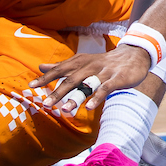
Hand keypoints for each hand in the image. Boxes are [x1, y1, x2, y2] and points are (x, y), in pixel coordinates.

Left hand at [30, 45, 152, 112]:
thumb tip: (40, 67)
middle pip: (71, 79)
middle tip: (45, 104)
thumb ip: (62, 66)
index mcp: (80, 62)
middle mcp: (90, 66)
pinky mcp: (117, 78)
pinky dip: (97, 98)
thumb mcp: (82, 62)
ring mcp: (104, 72)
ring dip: (75, 97)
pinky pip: (106, 89)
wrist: (134, 54)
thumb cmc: (104, 62)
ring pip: (87, 85)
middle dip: (58, 92)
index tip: (31, 86)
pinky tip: (89, 108)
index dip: (46, 77)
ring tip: (64, 110)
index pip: (60, 69)